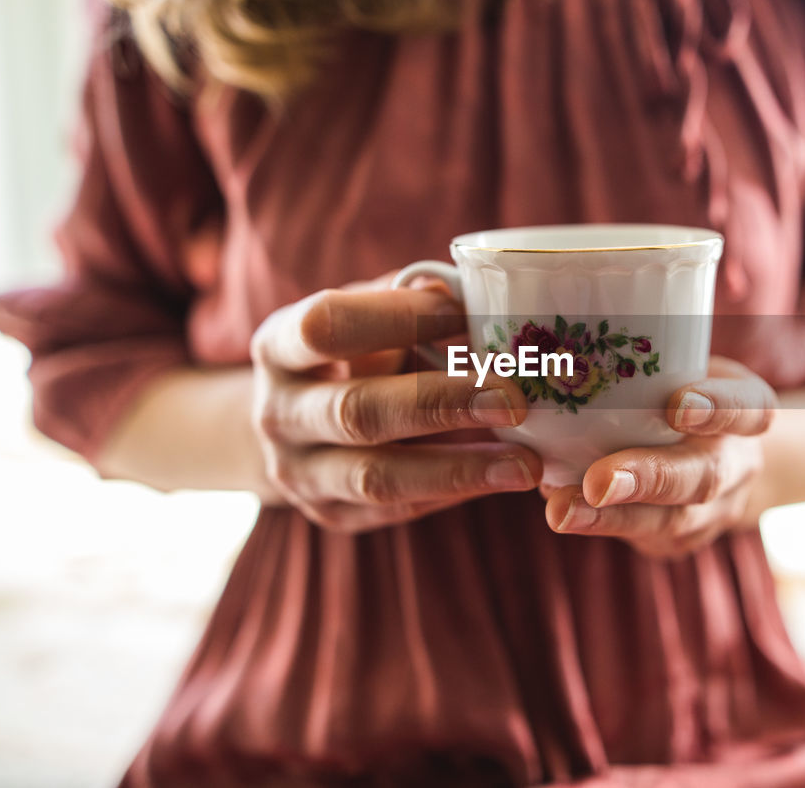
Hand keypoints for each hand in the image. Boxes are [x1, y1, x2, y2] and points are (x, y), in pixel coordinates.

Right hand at [250, 275, 541, 532]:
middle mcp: (277, 415)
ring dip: (460, 469)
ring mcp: (298, 473)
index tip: (464, 311)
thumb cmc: (347, 353)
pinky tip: (501, 478)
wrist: (293, 427)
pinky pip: (398, 510)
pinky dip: (454, 493)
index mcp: (277, 346)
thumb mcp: (360, 315)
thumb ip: (407, 301)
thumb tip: (469, 290)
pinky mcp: (331, 515)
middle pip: (358, 412)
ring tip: (527, 464)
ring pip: (379, 478)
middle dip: (442, 404)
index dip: (397, 317)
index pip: (327, 326)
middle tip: (514, 399)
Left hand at [542, 358, 776, 557]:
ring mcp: (715, 509)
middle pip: (705, 476)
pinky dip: (602, 525)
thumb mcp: (684, 360)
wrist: (720, 452)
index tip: (678, 406)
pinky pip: (646, 537)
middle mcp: (738, 462)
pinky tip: (566, 514)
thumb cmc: (683, 386)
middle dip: (650, 478)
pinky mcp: (682, 538)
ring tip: (563, 509)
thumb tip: (548, 346)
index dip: (719, 408)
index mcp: (749, 408)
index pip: (749, 407)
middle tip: (598, 481)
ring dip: (613, 517)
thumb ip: (640, 356)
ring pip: (672, 520)